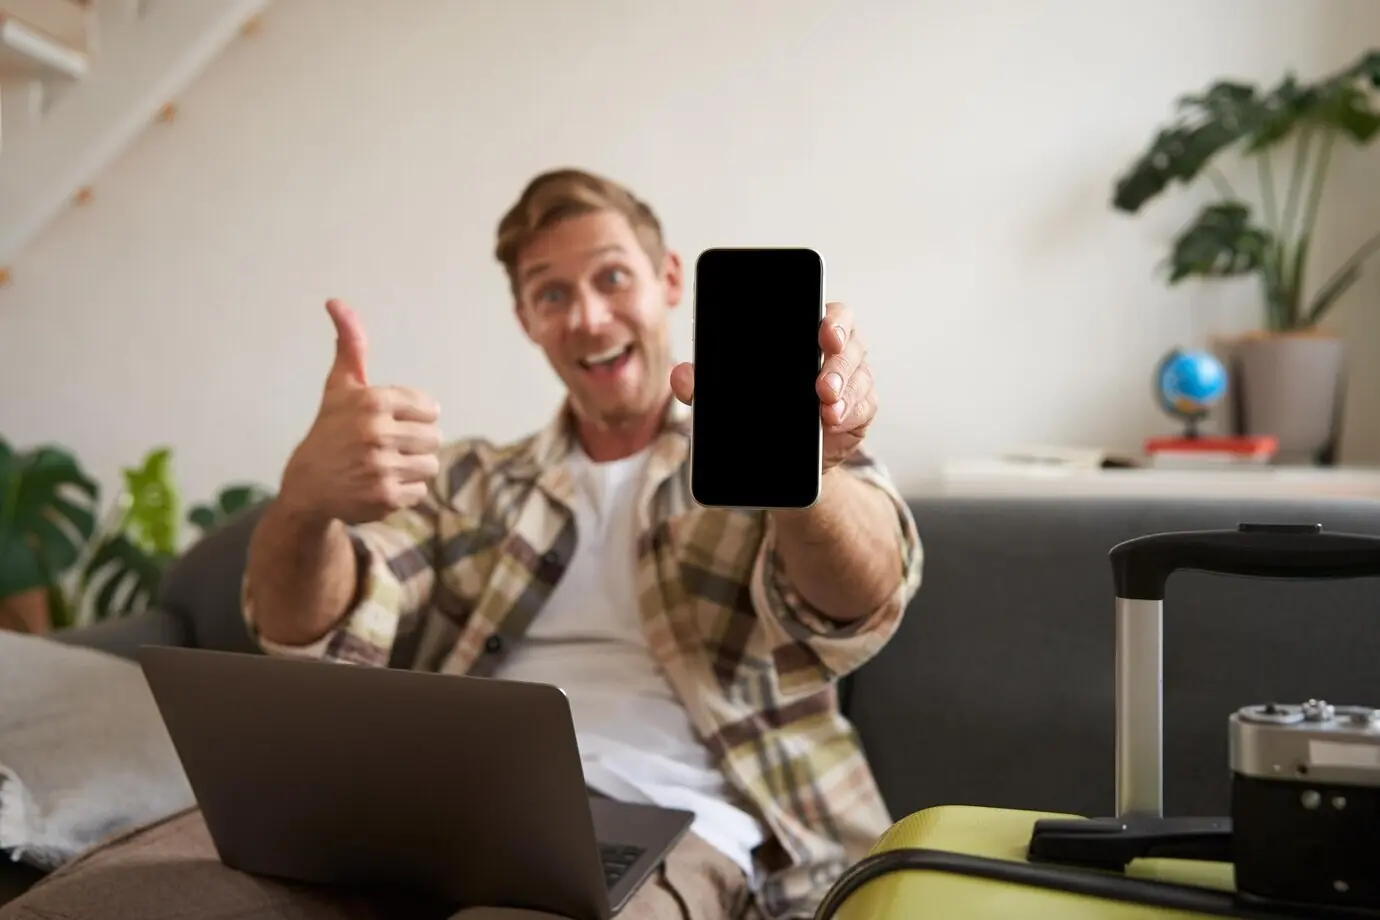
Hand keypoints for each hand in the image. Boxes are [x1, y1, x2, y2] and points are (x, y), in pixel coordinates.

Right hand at [279, 299, 441, 523]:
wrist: (307, 485)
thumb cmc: (330, 430)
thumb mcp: (340, 386)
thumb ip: (350, 345)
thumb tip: (336, 302)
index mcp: (373, 401)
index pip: (430, 408)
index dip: (415, 416)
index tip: (392, 422)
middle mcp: (376, 433)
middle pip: (435, 437)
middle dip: (415, 442)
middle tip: (388, 447)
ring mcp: (381, 467)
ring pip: (430, 464)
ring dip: (411, 467)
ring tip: (384, 465)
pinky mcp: (385, 497)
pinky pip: (420, 491)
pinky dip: (404, 491)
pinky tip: (379, 485)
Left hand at [670, 301, 876, 471]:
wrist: (777, 454)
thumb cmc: (756, 410)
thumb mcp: (726, 397)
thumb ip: (704, 385)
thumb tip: (680, 376)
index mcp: (806, 335)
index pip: (828, 314)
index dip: (832, 320)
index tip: (824, 333)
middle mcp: (835, 351)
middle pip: (850, 343)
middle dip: (838, 363)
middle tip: (822, 386)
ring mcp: (851, 379)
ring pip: (859, 374)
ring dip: (844, 391)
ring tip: (826, 410)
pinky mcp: (860, 408)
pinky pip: (865, 404)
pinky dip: (851, 413)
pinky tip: (834, 422)